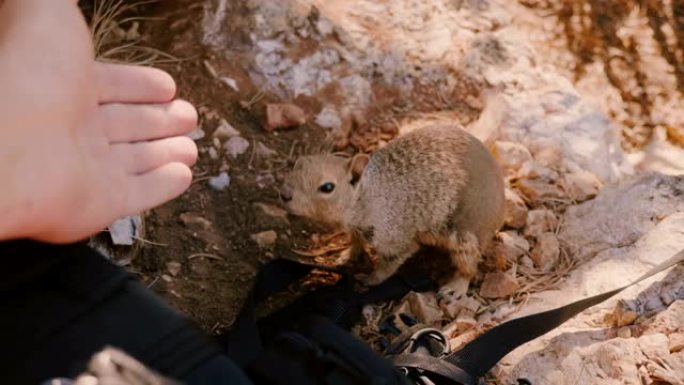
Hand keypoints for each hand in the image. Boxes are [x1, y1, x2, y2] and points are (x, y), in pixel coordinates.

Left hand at [0, 0, 197, 242]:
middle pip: (127, 124)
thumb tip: (58, 0)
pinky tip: (184, 175)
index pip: (111, 85)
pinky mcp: (101, 205)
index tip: (168, 86)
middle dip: (160, 120)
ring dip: (165, 152)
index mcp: (63, 86)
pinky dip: (163, 186)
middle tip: (188, 116)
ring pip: (136, 160)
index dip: (140, 85)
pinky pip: (140, 194)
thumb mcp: (45, 15)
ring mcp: (87, 169)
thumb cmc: (26, 75)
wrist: (5, 147)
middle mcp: (73, 128)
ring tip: (191, 147)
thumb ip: (55, 5)